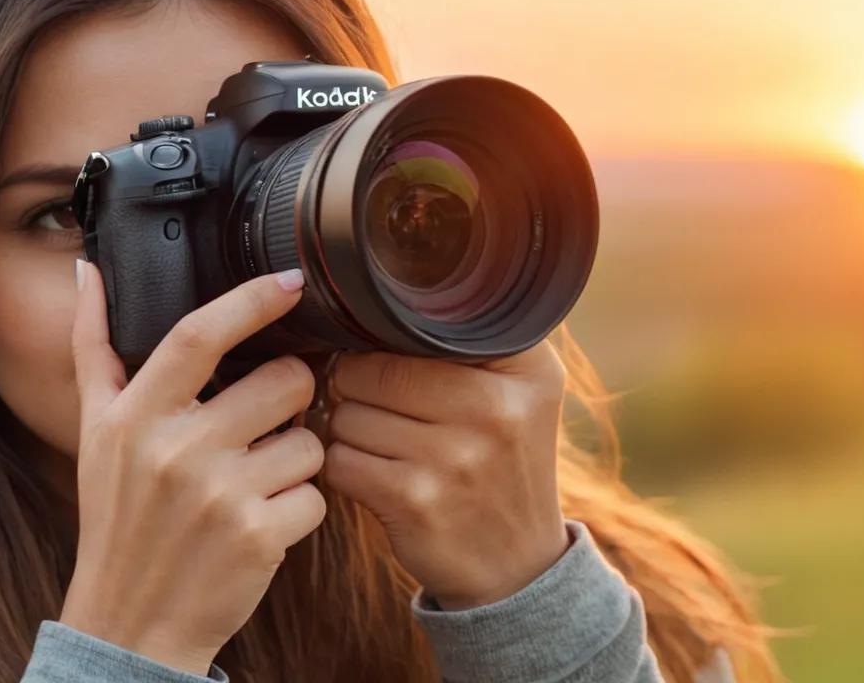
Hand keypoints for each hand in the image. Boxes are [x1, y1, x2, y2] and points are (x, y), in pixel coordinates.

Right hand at [60, 262, 325, 673]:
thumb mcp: (94, 434)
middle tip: (269, 419)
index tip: (291, 281)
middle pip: (283, 380)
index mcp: (134, 416)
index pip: (198, 335)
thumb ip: (94, 349)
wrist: (130, 623)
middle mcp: (175, 450)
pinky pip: (317, 496)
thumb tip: (88, 269)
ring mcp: (218, 495)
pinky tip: (264, 522)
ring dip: (298, 459)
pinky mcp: (258, 537)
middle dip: (292, 394)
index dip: (250, 301)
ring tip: (259, 480)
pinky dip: (301, 509)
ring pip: (310, 440)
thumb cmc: (118, 520)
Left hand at [321, 344, 571, 610]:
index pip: (417, 325)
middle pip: (370, 366)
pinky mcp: (416, 501)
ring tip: (380, 443)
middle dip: (355, 384)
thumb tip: (381, 298)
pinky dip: (344, 465)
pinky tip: (372, 474)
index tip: (389, 358)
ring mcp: (456, 457)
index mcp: (524, 368)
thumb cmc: (502, 461)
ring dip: (348, 428)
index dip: (386, 339)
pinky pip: (339, 459)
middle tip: (375, 404)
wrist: (517, 564)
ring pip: (347, 412)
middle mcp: (496, 407)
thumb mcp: (521, 390)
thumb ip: (473, 337)